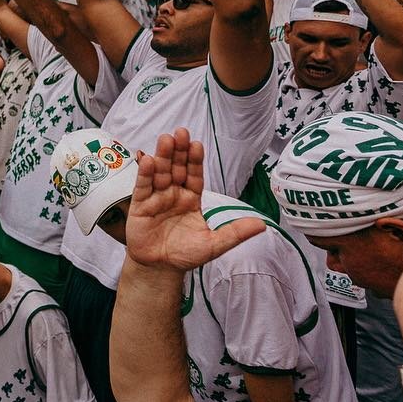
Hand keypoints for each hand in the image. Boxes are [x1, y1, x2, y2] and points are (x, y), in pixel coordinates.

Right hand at [125, 129, 264, 270]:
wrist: (160, 268)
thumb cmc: (185, 254)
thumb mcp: (214, 244)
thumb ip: (235, 232)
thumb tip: (262, 224)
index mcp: (191, 198)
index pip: (194, 175)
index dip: (195, 160)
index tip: (197, 145)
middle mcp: (173, 194)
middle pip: (176, 168)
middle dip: (179, 151)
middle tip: (181, 133)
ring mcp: (156, 197)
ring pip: (160, 172)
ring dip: (162, 156)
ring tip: (166, 140)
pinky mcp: (140, 205)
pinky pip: (143, 186)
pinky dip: (145, 174)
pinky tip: (149, 160)